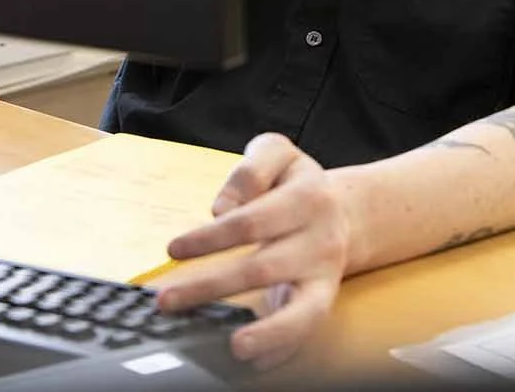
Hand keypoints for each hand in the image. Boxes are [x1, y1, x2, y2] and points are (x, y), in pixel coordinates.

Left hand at [158, 132, 351, 370]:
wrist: (347, 211)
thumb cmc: (298, 183)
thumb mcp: (279, 153)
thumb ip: (250, 170)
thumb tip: (221, 209)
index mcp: (306, 199)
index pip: (251, 221)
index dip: (211, 237)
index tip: (173, 249)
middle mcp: (319, 241)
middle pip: (263, 268)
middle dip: (212, 287)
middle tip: (167, 301)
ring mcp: (324, 276)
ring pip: (302, 311)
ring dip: (267, 333)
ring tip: (234, 348)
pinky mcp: (323, 300)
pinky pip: (307, 330)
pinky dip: (283, 349)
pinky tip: (255, 362)